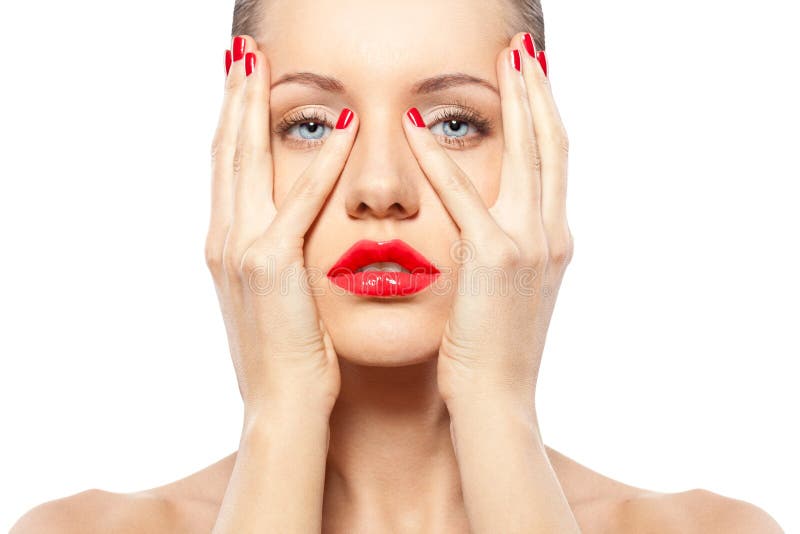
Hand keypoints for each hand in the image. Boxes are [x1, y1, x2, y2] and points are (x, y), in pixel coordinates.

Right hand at [205, 35, 358, 417]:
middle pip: (225, 151)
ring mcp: (242, 250)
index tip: (241, 83)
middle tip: (241, 54)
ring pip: (245, 162)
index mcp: (227, 245)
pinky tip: (342, 129)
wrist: (283, 407)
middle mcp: (225, 239)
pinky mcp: (271, 266)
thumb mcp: (276, 301)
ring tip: (261, 64)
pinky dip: (320, 164)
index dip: (231, 122)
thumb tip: (290, 235)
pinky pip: (298, 202)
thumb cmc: (290, 357)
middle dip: (233, 98)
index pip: (227, 169)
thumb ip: (277, 258)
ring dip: (254, 108)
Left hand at [403, 36, 572, 410]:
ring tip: (502, 60)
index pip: (554, 161)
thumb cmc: (492, 353)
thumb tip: (490, 229)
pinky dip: (443, 160)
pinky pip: (465, 197)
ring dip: (515, 102)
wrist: (497, 401)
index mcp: (552, 241)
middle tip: (524, 48)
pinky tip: (418, 125)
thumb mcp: (505, 295)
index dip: (545, 115)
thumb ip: (504, 253)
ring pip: (529, 154)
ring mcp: (530, 245)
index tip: (532, 77)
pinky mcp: (496, 260)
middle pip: (552, 143)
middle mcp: (551, 234)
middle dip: (539, 91)